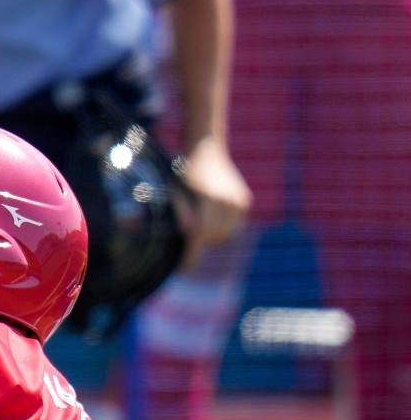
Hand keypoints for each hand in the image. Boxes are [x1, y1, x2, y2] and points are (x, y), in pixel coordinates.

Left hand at [176, 136, 251, 261]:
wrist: (205, 149)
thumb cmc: (183, 173)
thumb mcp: (175, 192)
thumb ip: (181, 214)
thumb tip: (189, 234)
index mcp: (209, 200)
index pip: (200, 235)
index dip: (191, 255)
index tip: (182, 269)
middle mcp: (228, 202)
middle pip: (212, 237)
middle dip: (198, 244)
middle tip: (185, 244)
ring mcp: (239, 202)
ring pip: (224, 235)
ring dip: (210, 237)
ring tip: (197, 226)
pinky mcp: (244, 202)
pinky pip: (232, 227)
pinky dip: (221, 229)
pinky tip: (210, 218)